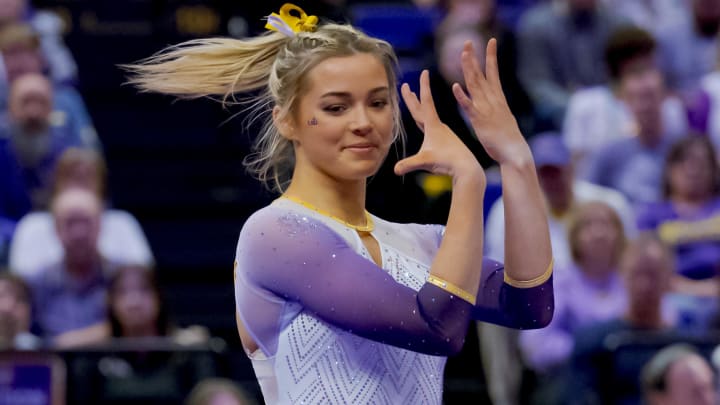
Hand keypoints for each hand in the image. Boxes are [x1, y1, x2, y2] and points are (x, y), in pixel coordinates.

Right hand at [395, 70, 484, 181]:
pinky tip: (426, 124)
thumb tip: (395, 170)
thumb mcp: (426, 161)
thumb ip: (409, 164)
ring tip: (414, 100)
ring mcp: (442, 133)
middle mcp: (438, 126)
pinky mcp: (445, 140)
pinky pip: (432, 126)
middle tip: (406, 85)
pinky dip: (426, 120)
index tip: (424, 71)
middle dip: (413, 97)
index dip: (424, 87)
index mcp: (433, 125)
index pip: (426, 102)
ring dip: (419, 107)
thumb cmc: (447, 162)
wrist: (467, 168)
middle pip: (422, 108)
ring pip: (427, 116)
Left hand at [452, 39, 529, 164]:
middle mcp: (493, 101)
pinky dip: (462, 96)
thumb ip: (497, 109)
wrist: (515, 154)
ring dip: (469, 69)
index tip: (491, 41)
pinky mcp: (480, 121)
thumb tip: (496, 104)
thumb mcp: (503, 119)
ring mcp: (487, 110)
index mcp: (499, 99)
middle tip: (468, 41)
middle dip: (475, 58)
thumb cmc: (509, 140)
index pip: (494, 73)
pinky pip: (469, 107)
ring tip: (463, 54)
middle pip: (482, 75)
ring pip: (475, 86)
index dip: (491, 57)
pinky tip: (454, 86)